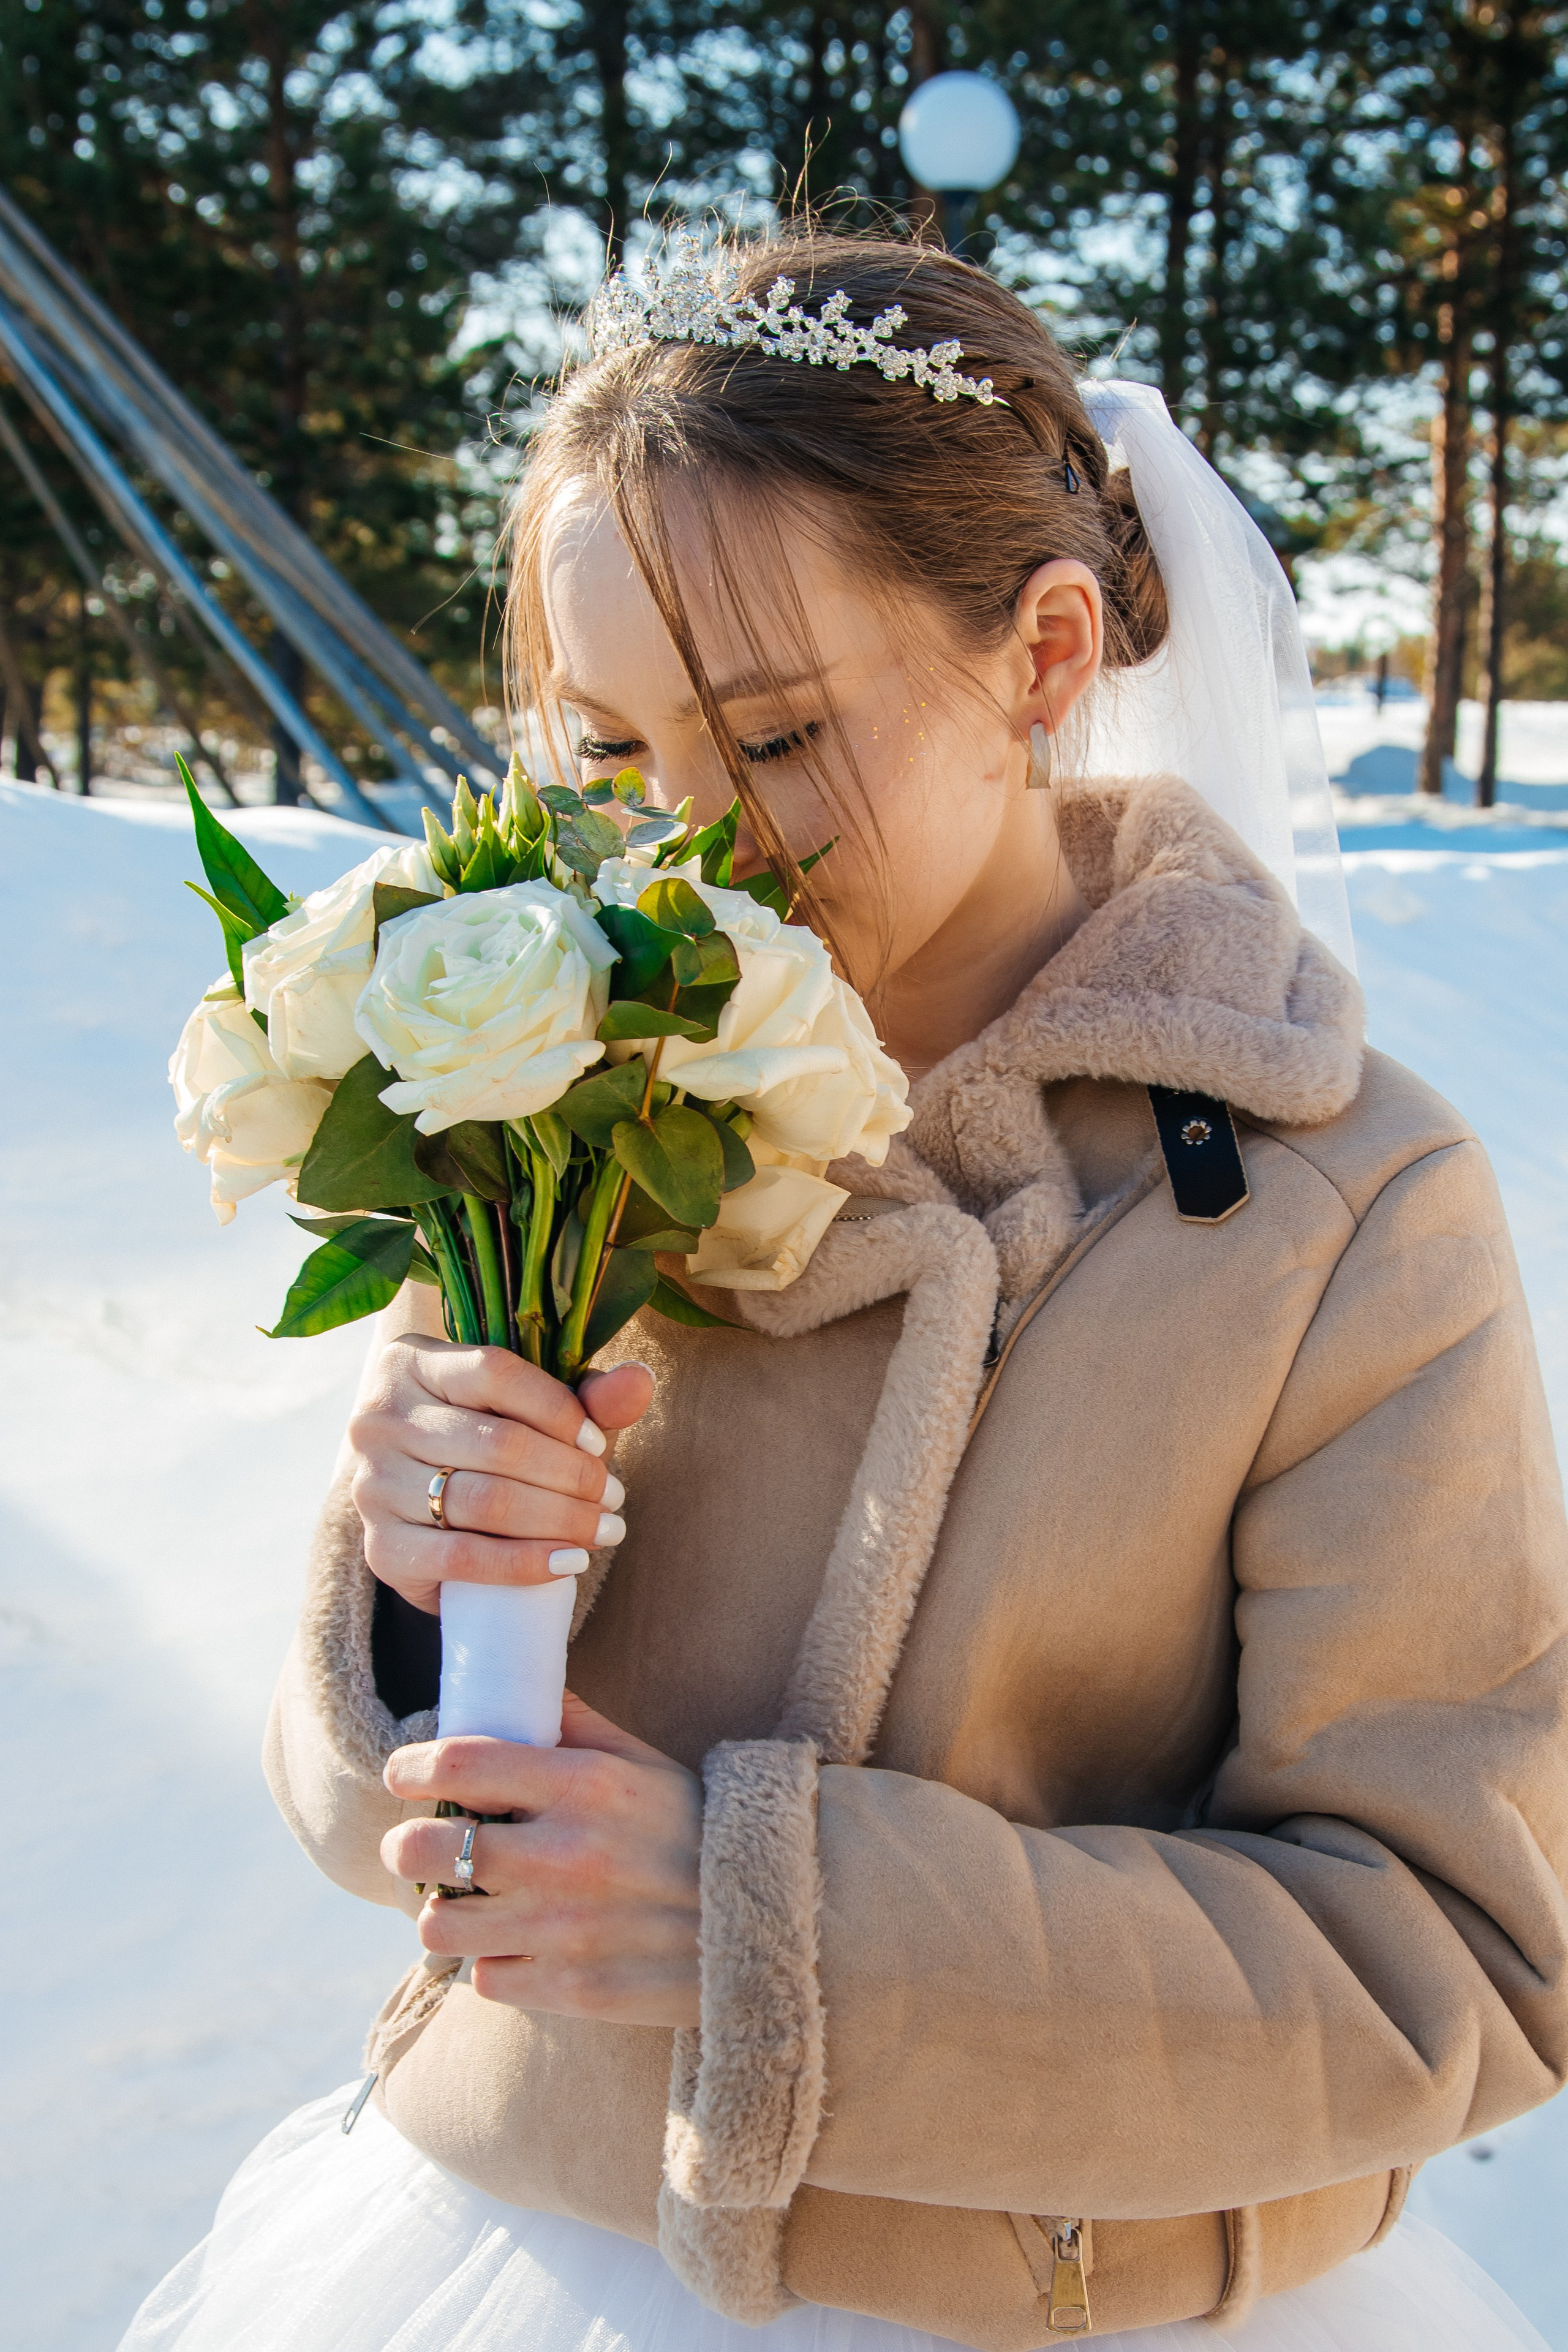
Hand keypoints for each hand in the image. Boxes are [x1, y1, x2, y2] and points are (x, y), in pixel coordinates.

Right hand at [348, 1334, 654, 1613]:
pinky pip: (462, 1558)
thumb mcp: (533, 1409)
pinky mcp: (381, 1549)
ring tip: (604, 1530)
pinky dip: (525, 1563)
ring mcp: (371, 1486)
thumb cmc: (488, 1443)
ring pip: (484, 1501)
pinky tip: (569, 1563)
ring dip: (560, 1520)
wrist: (427, 1514)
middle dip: (572, 1475)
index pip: (495, 1372)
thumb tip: (640, 1381)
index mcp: (410, 1362)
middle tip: (614, 1497)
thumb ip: (587, 1395)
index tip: (602, 1443)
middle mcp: (378, 1419)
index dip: (559, 1409)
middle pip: (497, 1443)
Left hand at [381, 1693, 701, 2028]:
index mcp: (585, 1786)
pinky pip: (486, 1978)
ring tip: (465, 1901)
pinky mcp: (572, 1991)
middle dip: (407, 1845)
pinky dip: (493, 1962)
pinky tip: (519, 1944)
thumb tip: (516, 1689)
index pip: (458, 1766)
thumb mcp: (644, 1763)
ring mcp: (566, 1930)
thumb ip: (574, 1726)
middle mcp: (566, 1856)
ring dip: (443, 1912)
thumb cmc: (699, 1829)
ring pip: (440, 1926)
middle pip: (427, 1850)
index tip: (402, 1774)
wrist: (771, 1922)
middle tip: (419, 1844)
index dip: (410, 1768)